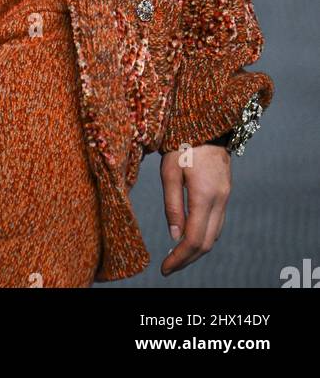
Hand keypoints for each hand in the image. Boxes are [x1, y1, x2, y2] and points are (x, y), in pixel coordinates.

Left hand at [159, 144, 231, 275]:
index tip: (164, 268)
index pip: (193, 239)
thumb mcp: (169, 171)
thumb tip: (174, 236)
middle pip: (206, 243)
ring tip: (177, 256)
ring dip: (196, 250)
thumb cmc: (182, 142)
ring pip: (214, 234)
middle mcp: (219, 200)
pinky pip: (218, 223)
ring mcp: (225, 196)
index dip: (179, 258)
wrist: (207, 121)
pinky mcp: (226, 191)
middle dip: (187, 259)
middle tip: (168, 267)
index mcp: (204, 196)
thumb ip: (172, 204)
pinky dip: (205, 236)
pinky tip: (190, 236)